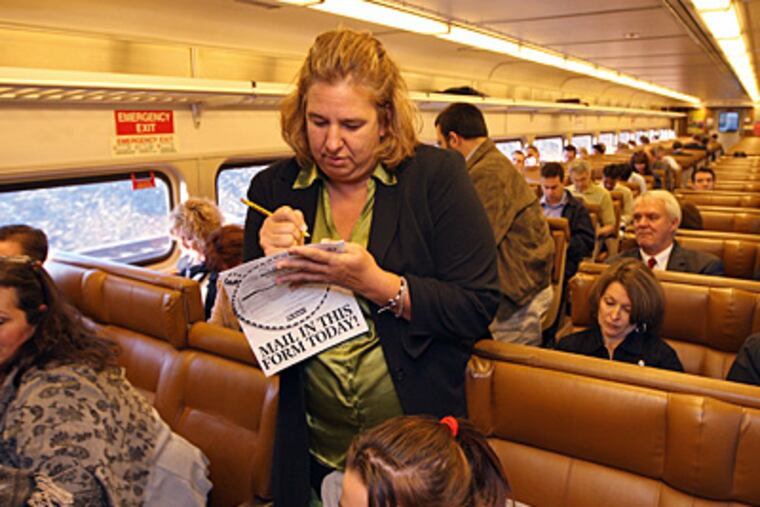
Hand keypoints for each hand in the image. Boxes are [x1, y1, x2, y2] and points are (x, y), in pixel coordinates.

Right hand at [259, 206, 306, 255]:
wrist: (285, 256)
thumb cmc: (292, 238)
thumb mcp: (296, 225)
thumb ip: (299, 219)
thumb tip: (302, 227)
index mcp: (273, 218)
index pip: (286, 212)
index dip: (297, 220)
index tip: (302, 228)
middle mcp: (266, 227)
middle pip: (291, 227)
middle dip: (297, 235)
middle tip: (295, 239)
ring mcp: (265, 240)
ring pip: (289, 239)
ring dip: (294, 244)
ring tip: (291, 246)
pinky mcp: (267, 252)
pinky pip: (285, 251)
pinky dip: (289, 253)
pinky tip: (288, 253)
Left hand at [276, 242, 398, 305]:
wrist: (371, 283)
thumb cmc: (365, 264)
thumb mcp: (357, 249)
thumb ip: (339, 245)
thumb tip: (323, 242)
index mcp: (337, 261)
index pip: (317, 255)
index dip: (303, 252)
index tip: (291, 249)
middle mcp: (330, 270)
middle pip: (307, 267)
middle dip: (291, 266)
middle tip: (277, 265)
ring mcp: (328, 277)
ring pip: (306, 276)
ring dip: (291, 277)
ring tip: (278, 278)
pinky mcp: (328, 281)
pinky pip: (311, 282)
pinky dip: (300, 283)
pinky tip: (291, 285)